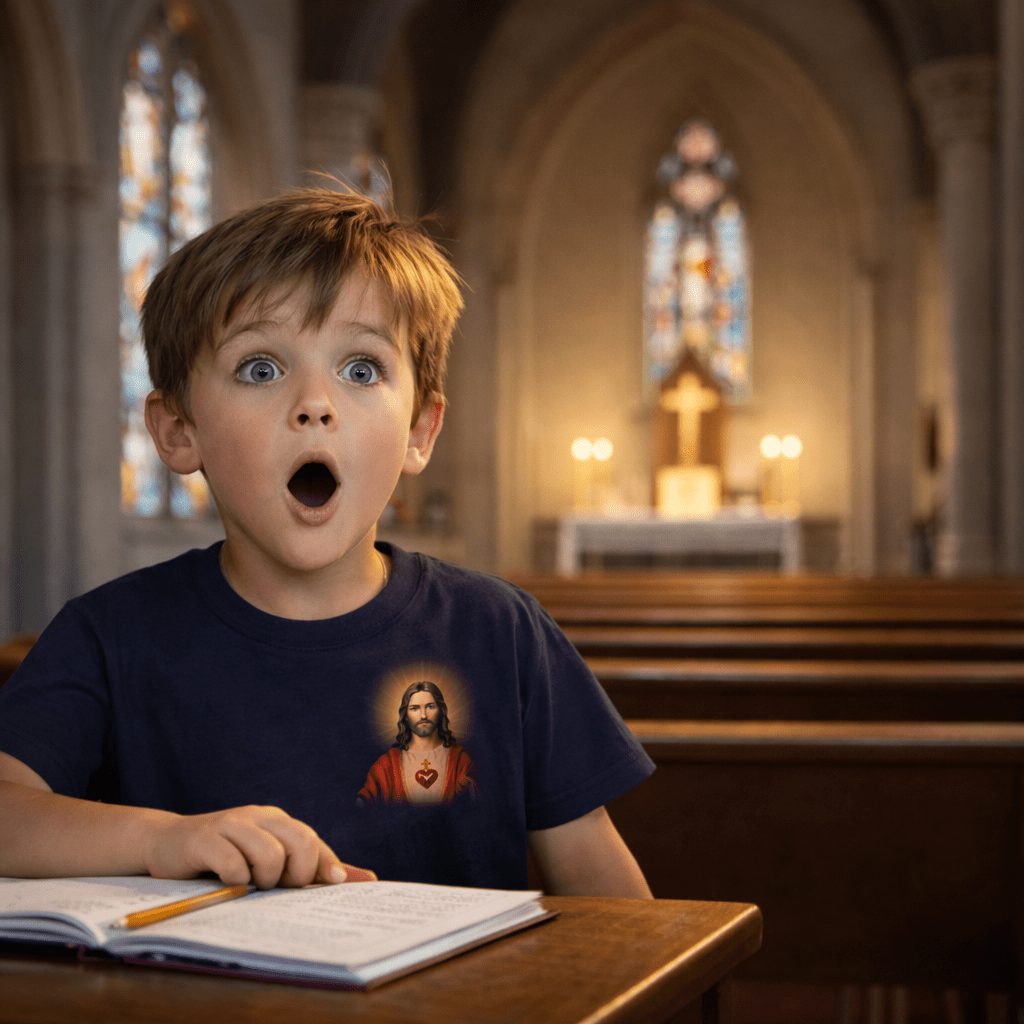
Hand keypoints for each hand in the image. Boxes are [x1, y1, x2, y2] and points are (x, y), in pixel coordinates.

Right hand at [140, 805, 375, 888]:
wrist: (167, 844)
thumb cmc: (225, 858)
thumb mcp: (269, 862)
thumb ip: (314, 870)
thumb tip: (368, 880)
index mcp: (277, 821)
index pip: (313, 841)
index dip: (325, 866)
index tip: (329, 885)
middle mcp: (258, 817)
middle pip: (300, 841)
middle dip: (297, 874)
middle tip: (279, 887)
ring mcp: (230, 824)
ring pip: (269, 853)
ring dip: (265, 879)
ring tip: (251, 885)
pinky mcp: (203, 838)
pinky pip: (232, 861)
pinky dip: (236, 878)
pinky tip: (229, 882)